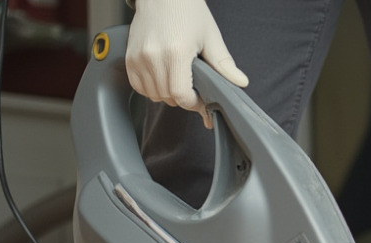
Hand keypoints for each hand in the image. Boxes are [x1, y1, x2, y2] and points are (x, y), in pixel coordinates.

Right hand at [126, 0, 249, 128]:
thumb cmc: (187, 11)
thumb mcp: (210, 37)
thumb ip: (224, 64)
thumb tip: (241, 82)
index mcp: (176, 53)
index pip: (181, 94)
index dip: (193, 103)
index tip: (201, 101)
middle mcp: (154, 56)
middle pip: (167, 97)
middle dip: (183, 99)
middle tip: (193, 92)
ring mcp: (138, 57)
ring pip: (152, 94)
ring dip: (167, 95)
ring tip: (178, 84)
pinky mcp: (129, 57)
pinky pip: (138, 86)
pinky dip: (151, 89)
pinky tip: (163, 81)